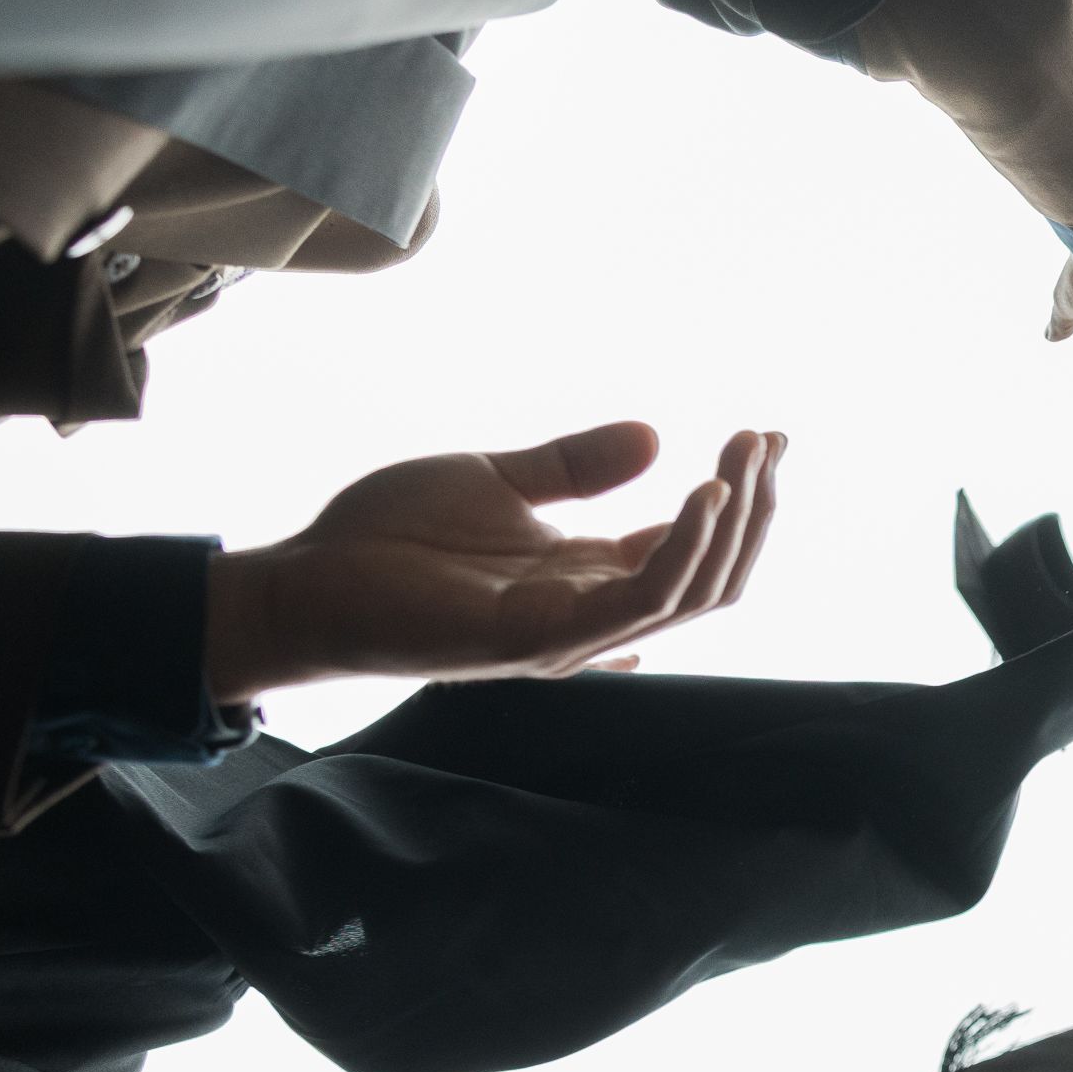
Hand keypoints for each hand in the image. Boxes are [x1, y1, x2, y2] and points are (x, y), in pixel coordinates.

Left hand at [206, 424, 781, 702]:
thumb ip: (575, 465)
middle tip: (766, 439)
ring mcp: (573, 632)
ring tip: (746, 455)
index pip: (693, 551)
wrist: (306, 584)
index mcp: (586, 579)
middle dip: (754, 509)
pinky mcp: (542, 636)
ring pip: (695, 592)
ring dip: (734, 522)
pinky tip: (703, 490)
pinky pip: (642, 598)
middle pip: (712, 577)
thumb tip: (654, 435)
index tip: (767, 436)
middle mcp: (593, 615)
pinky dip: (684, 546)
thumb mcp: (496, 480)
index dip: (740, 498)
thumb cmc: (386, 542)